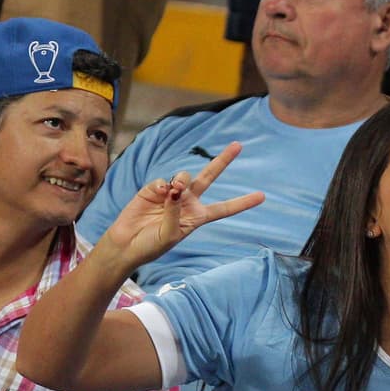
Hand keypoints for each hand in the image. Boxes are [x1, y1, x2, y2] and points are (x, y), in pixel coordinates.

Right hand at [99, 142, 264, 268]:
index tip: (262, 196)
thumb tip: (176, 189)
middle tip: (238, 145)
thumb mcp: (170, 233)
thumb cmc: (152, 245)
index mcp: (199, 217)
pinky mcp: (154, 189)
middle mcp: (189, 202)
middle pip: (210, 178)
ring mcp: (172, 193)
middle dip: (223, 161)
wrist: (127, 245)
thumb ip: (175, 211)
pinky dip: (163, 186)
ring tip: (174, 193)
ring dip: (182, 181)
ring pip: (185, 176)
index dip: (243, 202)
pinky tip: (160, 194)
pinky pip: (164, 180)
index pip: (225, 209)